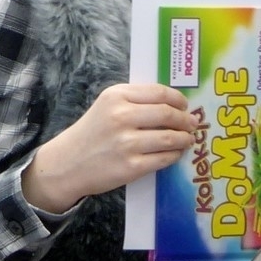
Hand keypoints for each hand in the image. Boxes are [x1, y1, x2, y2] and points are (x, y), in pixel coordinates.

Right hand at [24, 83, 197, 212]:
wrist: (68, 164)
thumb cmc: (92, 132)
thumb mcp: (107, 105)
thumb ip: (135, 99)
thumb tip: (174, 103)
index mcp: (116, 96)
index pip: (159, 93)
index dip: (178, 99)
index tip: (185, 105)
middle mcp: (121, 117)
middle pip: (168, 114)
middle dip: (185, 119)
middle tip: (192, 123)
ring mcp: (127, 143)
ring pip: (170, 137)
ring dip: (184, 138)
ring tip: (187, 139)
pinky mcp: (131, 166)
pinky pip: (164, 158)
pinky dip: (175, 155)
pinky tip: (175, 153)